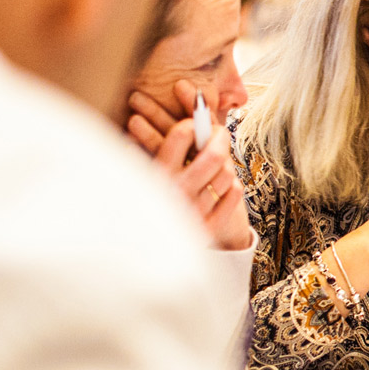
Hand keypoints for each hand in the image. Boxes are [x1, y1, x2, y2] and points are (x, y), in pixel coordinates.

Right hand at [126, 82, 251, 250]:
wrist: (141, 252)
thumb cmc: (139, 200)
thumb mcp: (136, 173)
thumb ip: (146, 148)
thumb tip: (149, 117)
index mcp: (154, 175)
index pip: (180, 136)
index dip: (192, 120)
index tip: (194, 118)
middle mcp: (175, 192)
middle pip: (212, 155)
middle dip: (219, 137)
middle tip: (220, 131)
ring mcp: (193, 211)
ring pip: (225, 174)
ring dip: (225, 164)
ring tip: (216, 163)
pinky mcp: (207, 227)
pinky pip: (232, 195)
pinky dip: (231, 186)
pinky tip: (224, 182)